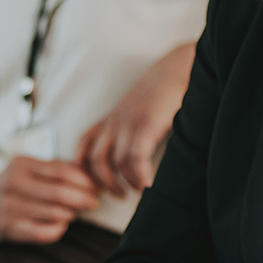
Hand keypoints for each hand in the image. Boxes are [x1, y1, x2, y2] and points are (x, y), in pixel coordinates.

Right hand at [0, 157, 100, 243]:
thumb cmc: (23, 183)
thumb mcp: (36, 168)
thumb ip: (61, 169)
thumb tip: (92, 179)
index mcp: (21, 164)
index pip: (61, 171)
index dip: (83, 181)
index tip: (95, 188)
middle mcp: (12, 183)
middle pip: (58, 193)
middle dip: (82, 199)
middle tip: (93, 203)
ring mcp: (9, 206)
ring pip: (52, 213)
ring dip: (71, 213)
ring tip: (76, 212)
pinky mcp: (9, 227)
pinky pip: (41, 233)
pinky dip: (57, 230)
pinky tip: (62, 225)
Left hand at [76, 43, 193, 195]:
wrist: (179, 68)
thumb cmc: (164, 91)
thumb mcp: (139, 108)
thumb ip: (132, 127)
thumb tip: (135, 154)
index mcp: (112, 118)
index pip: (84, 144)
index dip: (84, 167)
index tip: (94, 184)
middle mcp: (115, 121)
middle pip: (95, 159)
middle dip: (104, 183)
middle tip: (118, 195)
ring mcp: (130, 123)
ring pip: (116, 162)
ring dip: (126, 182)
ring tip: (139, 189)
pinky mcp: (146, 126)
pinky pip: (136, 159)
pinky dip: (140, 176)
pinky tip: (149, 185)